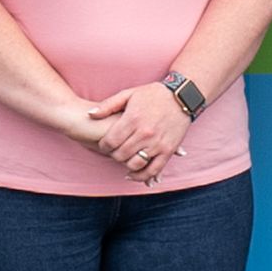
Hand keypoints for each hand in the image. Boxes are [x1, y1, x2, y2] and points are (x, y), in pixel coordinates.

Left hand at [67, 84, 185, 181]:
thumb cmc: (153, 94)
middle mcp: (145, 133)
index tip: (103, 144)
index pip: (110, 141)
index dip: (103, 146)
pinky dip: (142, 176)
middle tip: (113, 151)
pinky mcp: (168, 151)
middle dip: (113, 155)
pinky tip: (133, 174)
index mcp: (133, 119)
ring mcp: (157, 143)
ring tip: (124, 158)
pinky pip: (153, 170)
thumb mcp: (129, 94)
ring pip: (135, 164)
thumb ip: (108, 105)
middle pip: (120, 154)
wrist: (182, 97)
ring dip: (125, 164)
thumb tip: (90, 115)